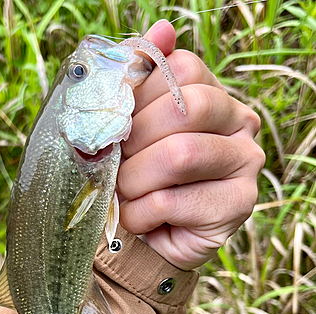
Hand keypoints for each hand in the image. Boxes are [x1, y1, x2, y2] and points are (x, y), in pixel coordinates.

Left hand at [118, 20, 264, 269]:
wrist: (150, 236)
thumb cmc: (137, 178)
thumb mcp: (129, 128)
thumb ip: (140, 80)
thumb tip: (163, 29)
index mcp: (212, 94)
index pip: (177, 70)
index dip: (134, 98)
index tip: (115, 127)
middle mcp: (239, 122)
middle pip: (184, 108)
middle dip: (133, 142)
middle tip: (115, 166)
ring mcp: (246, 163)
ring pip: (178, 155)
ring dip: (133, 180)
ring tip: (124, 194)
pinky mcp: (238, 204)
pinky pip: (171, 200)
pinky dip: (139, 213)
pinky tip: (138, 218)